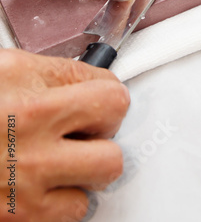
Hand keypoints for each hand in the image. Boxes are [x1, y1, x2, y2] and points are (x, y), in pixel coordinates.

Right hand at [0, 48, 129, 221]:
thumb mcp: (6, 68)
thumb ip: (54, 74)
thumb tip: (92, 79)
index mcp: (30, 95)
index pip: (113, 98)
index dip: (109, 96)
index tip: (102, 98)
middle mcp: (29, 142)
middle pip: (113, 151)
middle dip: (103, 138)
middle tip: (86, 130)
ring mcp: (23, 186)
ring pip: (95, 185)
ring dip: (83, 171)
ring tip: (59, 156)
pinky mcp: (16, 218)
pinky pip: (70, 213)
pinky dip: (60, 199)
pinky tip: (39, 180)